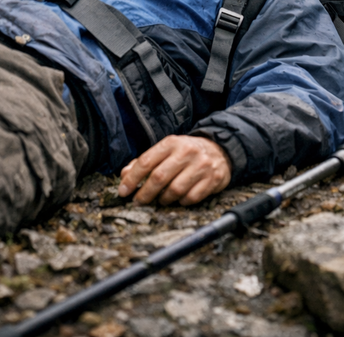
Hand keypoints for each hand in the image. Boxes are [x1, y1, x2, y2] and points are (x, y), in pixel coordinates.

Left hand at [117, 135, 231, 205]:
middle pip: (159, 177)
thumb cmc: (186, 152)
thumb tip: (125, 174)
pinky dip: (181, 202)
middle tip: (138, 201)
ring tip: (160, 199)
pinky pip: (191, 198)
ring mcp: (201, 166)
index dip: (132, 178)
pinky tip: (179, 198)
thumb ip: (145, 161)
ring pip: (175, 190)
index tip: (123, 191)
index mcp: (172, 142)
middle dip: (145, 194)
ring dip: (164, 199)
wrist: (220, 149)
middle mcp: (186, 152)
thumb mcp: (166, 150)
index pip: (146, 161)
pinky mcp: (212, 179)